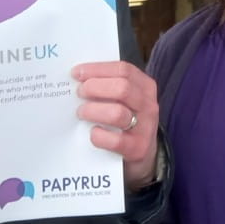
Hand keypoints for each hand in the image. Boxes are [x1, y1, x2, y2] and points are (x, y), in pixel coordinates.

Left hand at [72, 61, 159, 189]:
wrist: (143, 154)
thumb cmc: (127, 120)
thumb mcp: (126, 99)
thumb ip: (109, 86)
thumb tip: (80, 77)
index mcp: (145, 87)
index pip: (124, 70)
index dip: (98, 69)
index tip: (77, 73)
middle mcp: (148, 105)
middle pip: (122, 88)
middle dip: (95, 88)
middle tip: (79, 93)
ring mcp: (145, 127)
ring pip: (117, 113)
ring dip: (93, 111)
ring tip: (82, 112)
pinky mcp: (137, 148)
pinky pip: (114, 140)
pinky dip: (99, 135)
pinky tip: (93, 132)